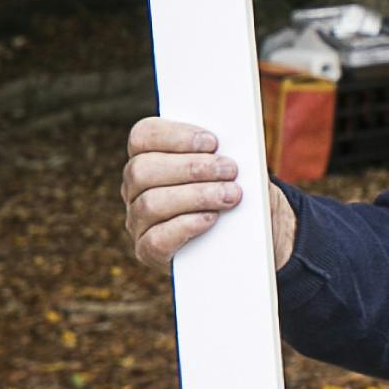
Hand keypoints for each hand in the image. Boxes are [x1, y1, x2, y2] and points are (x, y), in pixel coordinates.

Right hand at [121, 118, 295, 269]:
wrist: (252, 244)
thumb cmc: (244, 199)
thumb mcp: (244, 174)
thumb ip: (231, 157)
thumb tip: (232, 149)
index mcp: (151, 157)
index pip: (143, 136)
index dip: (174, 135)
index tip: (213, 142)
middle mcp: (136, 188)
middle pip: (142, 169)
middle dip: (190, 167)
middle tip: (230, 170)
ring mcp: (138, 222)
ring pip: (150, 203)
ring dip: (196, 196)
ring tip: (231, 195)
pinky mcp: (148, 252)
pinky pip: (156, 240)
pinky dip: (185, 226)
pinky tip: (211, 219)